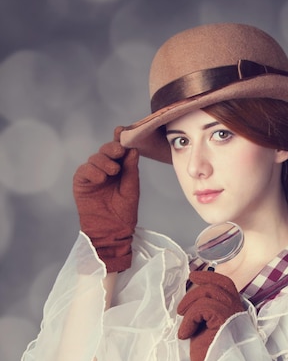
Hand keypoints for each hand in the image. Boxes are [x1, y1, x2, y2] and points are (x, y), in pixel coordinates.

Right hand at [73, 126, 139, 271]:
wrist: (112, 230)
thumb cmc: (124, 212)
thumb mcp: (131, 188)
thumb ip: (131, 169)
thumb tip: (133, 149)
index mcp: (119, 168)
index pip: (119, 150)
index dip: (120, 139)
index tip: (122, 130)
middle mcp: (105, 169)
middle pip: (107, 150)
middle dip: (112, 148)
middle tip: (119, 150)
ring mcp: (92, 175)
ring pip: (96, 158)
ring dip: (104, 162)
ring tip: (113, 172)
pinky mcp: (81, 182)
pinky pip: (85, 170)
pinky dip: (93, 171)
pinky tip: (101, 178)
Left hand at [177, 270, 243, 360]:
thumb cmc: (210, 359)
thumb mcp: (206, 331)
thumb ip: (206, 315)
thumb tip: (192, 299)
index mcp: (236, 313)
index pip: (227, 286)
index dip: (210, 277)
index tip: (193, 275)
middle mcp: (239, 312)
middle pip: (219, 285)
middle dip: (198, 286)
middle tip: (181, 305)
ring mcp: (233, 316)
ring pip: (208, 294)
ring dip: (189, 307)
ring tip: (183, 326)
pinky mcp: (225, 322)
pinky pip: (202, 308)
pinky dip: (189, 319)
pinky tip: (185, 335)